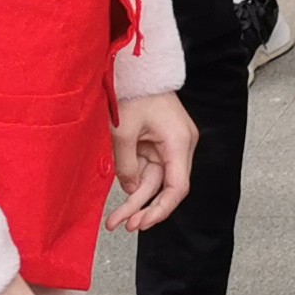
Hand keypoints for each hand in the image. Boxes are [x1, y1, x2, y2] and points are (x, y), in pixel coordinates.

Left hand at [106, 93, 196, 232]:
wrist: (137, 68)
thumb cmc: (133, 93)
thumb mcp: (122, 131)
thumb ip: (125, 164)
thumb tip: (129, 189)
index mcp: (178, 142)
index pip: (177, 186)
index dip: (161, 209)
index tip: (142, 223)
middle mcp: (180, 146)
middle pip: (164, 187)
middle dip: (143, 208)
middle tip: (123, 226)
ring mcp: (170, 145)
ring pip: (154, 181)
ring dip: (135, 200)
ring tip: (114, 220)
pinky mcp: (159, 143)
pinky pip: (148, 169)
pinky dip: (134, 183)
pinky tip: (121, 200)